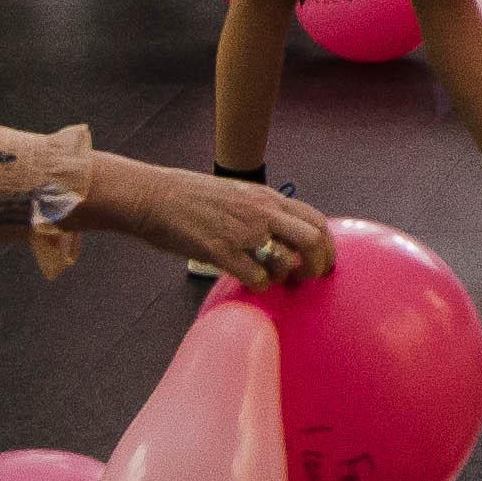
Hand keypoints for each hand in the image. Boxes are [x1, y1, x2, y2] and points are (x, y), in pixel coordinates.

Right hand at [109, 160, 339, 284]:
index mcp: (267, 197)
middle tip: (307, 279)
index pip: (315, 219)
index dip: (327, 246)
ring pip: (287, 260)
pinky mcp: (221, 251)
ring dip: (285, 277)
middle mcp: (261, 212)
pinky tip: (250, 283)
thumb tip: (281, 232)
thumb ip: (261, 210)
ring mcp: (242, 231)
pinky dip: (260, 286)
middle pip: (312, 240)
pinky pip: (257, 277)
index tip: (324, 263)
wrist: (153, 196)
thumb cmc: (191, 197)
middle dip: (317, 265)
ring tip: (273, 280)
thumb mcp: (237, 194)